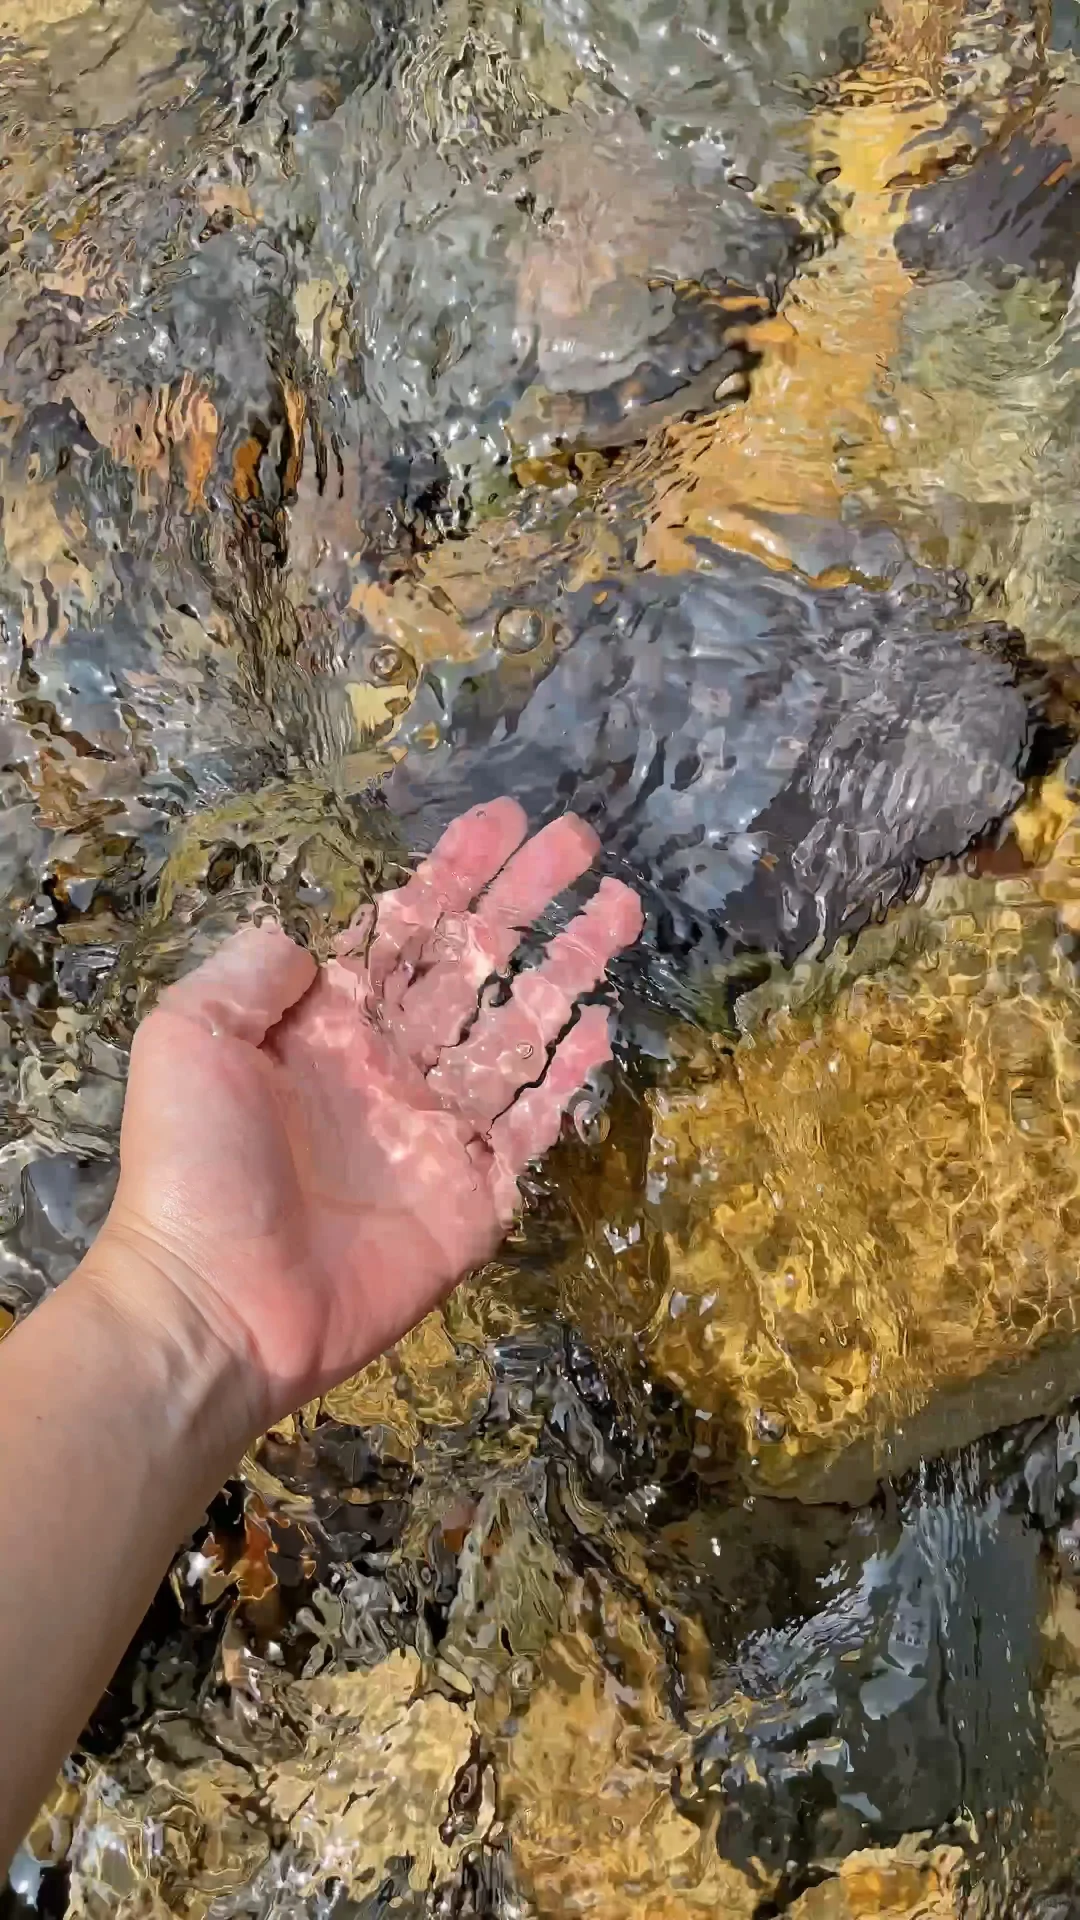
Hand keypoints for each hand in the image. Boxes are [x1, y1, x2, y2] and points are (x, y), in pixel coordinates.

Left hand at [96, 798, 641, 1430]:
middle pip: (474, 964)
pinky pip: (531, 1124)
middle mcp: (389, 1066)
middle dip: (526, 900)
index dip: (456, 871)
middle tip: (580, 841)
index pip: (406, 929)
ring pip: (517, 1030)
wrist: (217, 1306)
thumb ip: (250, 972)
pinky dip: (567, 1076)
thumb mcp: (188, 1038)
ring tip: (619, 906)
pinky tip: (600, 1024)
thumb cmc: (193, 1168)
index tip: (505, 819)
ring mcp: (436, 1132)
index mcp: (327, 1025)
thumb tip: (309, 933)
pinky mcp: (472, 1196)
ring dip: (567, 968)